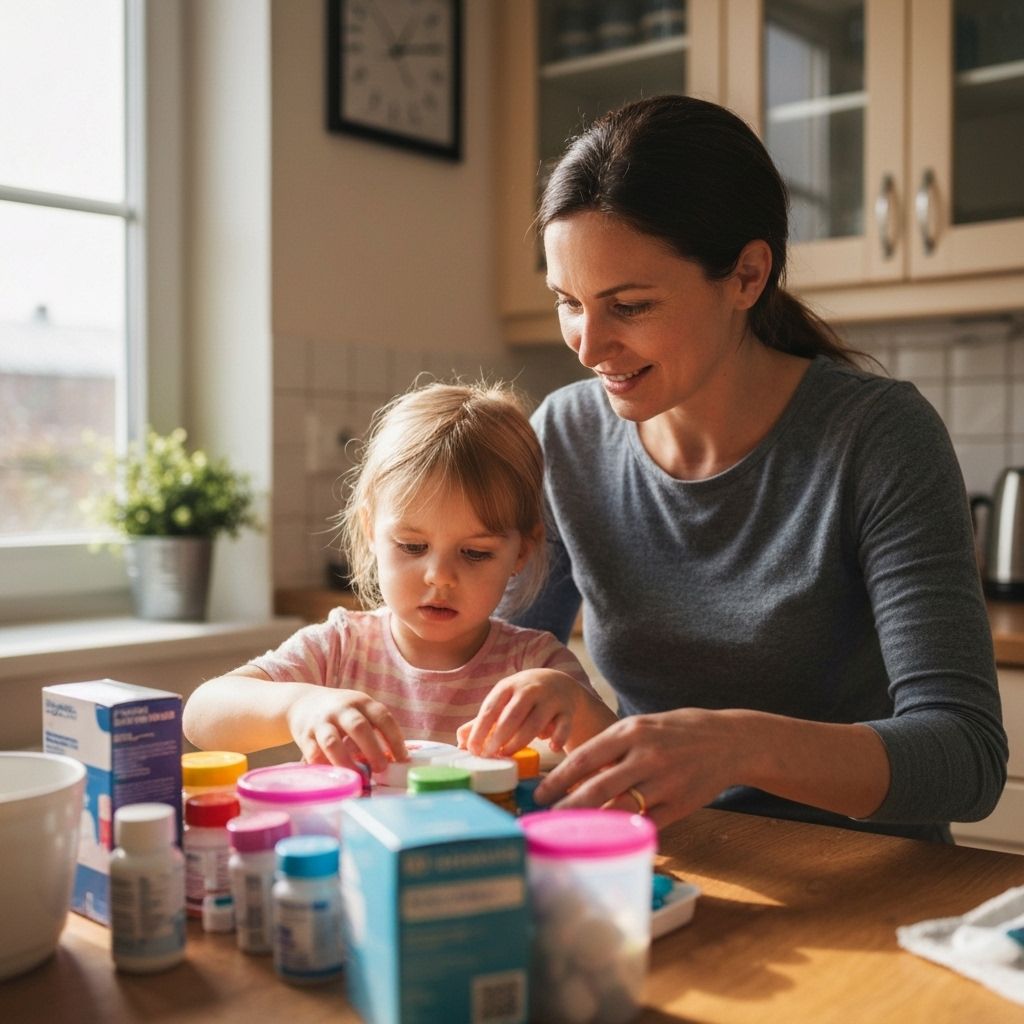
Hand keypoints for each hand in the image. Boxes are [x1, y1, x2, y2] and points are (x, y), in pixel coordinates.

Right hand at [286, 687, 406, 772]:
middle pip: (359, 727)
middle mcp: (341, 709)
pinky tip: (337, 778)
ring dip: (348, 762)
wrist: (302, 701)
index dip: (394, 738)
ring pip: (333, 742)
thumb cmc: (340, 712)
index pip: (382, 717)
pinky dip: (326, 768)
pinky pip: (314, 754)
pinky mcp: (304, 736)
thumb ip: (375, 729)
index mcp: (361, 701)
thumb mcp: (359, 710)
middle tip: (382, 769)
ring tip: (360, 778)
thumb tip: (396, 760)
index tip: (402, 758)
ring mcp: (321, 722)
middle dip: (373, 749)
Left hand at [458, 669, 588, 757]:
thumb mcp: (502, 702)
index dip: (480, 730)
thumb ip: (483, 722)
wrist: (559, 683)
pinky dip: (559, 736)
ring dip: (521, 740)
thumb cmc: (523, 698)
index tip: (473, 750)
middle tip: (490, 755)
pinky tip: (552, 748)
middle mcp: (528, 691)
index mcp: (507, 688)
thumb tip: (460, 743)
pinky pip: (563, 724)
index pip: (491, 709)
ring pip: (535, 722)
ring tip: (509, 755)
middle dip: (499, 736)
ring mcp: (549, 699)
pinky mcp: (566, 710)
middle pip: (512, 715)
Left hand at [533, 708, 745, 827]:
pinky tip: (608, 838)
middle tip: (546, 819)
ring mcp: (665, 781)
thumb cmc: (677, 731)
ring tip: (571, 831)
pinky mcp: (680, 804)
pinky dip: (626, 832)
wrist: (729, 740)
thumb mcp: (642, 726)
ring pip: (620, 809)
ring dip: (592, 823)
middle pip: (597, 787)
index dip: (559, 779)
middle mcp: (646, 755)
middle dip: (567, 806)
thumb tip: (575, 773)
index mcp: (632, 731)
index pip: (585, 757)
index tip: (539, 793)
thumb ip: (612, 747)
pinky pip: (646, 823)